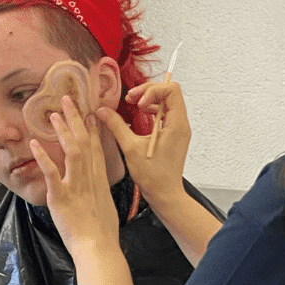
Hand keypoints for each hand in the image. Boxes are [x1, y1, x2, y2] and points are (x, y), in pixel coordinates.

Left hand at [29, 96, 120, 257]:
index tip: (89, 113)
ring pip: (71, 151)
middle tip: (68, 100)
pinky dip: (43, 157)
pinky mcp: (61, 196)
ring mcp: (76, 186)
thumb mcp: (106, 206)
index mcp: (100, 180)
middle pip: (84, 142)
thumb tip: (97, 187)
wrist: (99, 247)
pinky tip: (34, 143)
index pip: (97, 148)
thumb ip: (100, 193)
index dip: (92, 129)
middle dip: (76, 119)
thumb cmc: (104, 233)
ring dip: (62, 131)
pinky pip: (51, 173)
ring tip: (52, 115)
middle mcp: (90, 178)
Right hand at [96, 80, 191, 209]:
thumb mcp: (131, 148)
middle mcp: (181, 124)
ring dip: (149, 100)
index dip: (152, 90)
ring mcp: (177, 129)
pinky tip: (137, 116)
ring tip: (132, 105)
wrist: (165, 195)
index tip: (137, 102)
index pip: (172, 90)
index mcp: (177, 124)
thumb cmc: (154, 177)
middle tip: (130, 99)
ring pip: (166, 102)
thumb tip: (103, 111)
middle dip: (148, 92)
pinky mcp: (172, 135)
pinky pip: (164, 114)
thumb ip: (116, 126)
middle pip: (169, 93)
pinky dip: (151, 110)